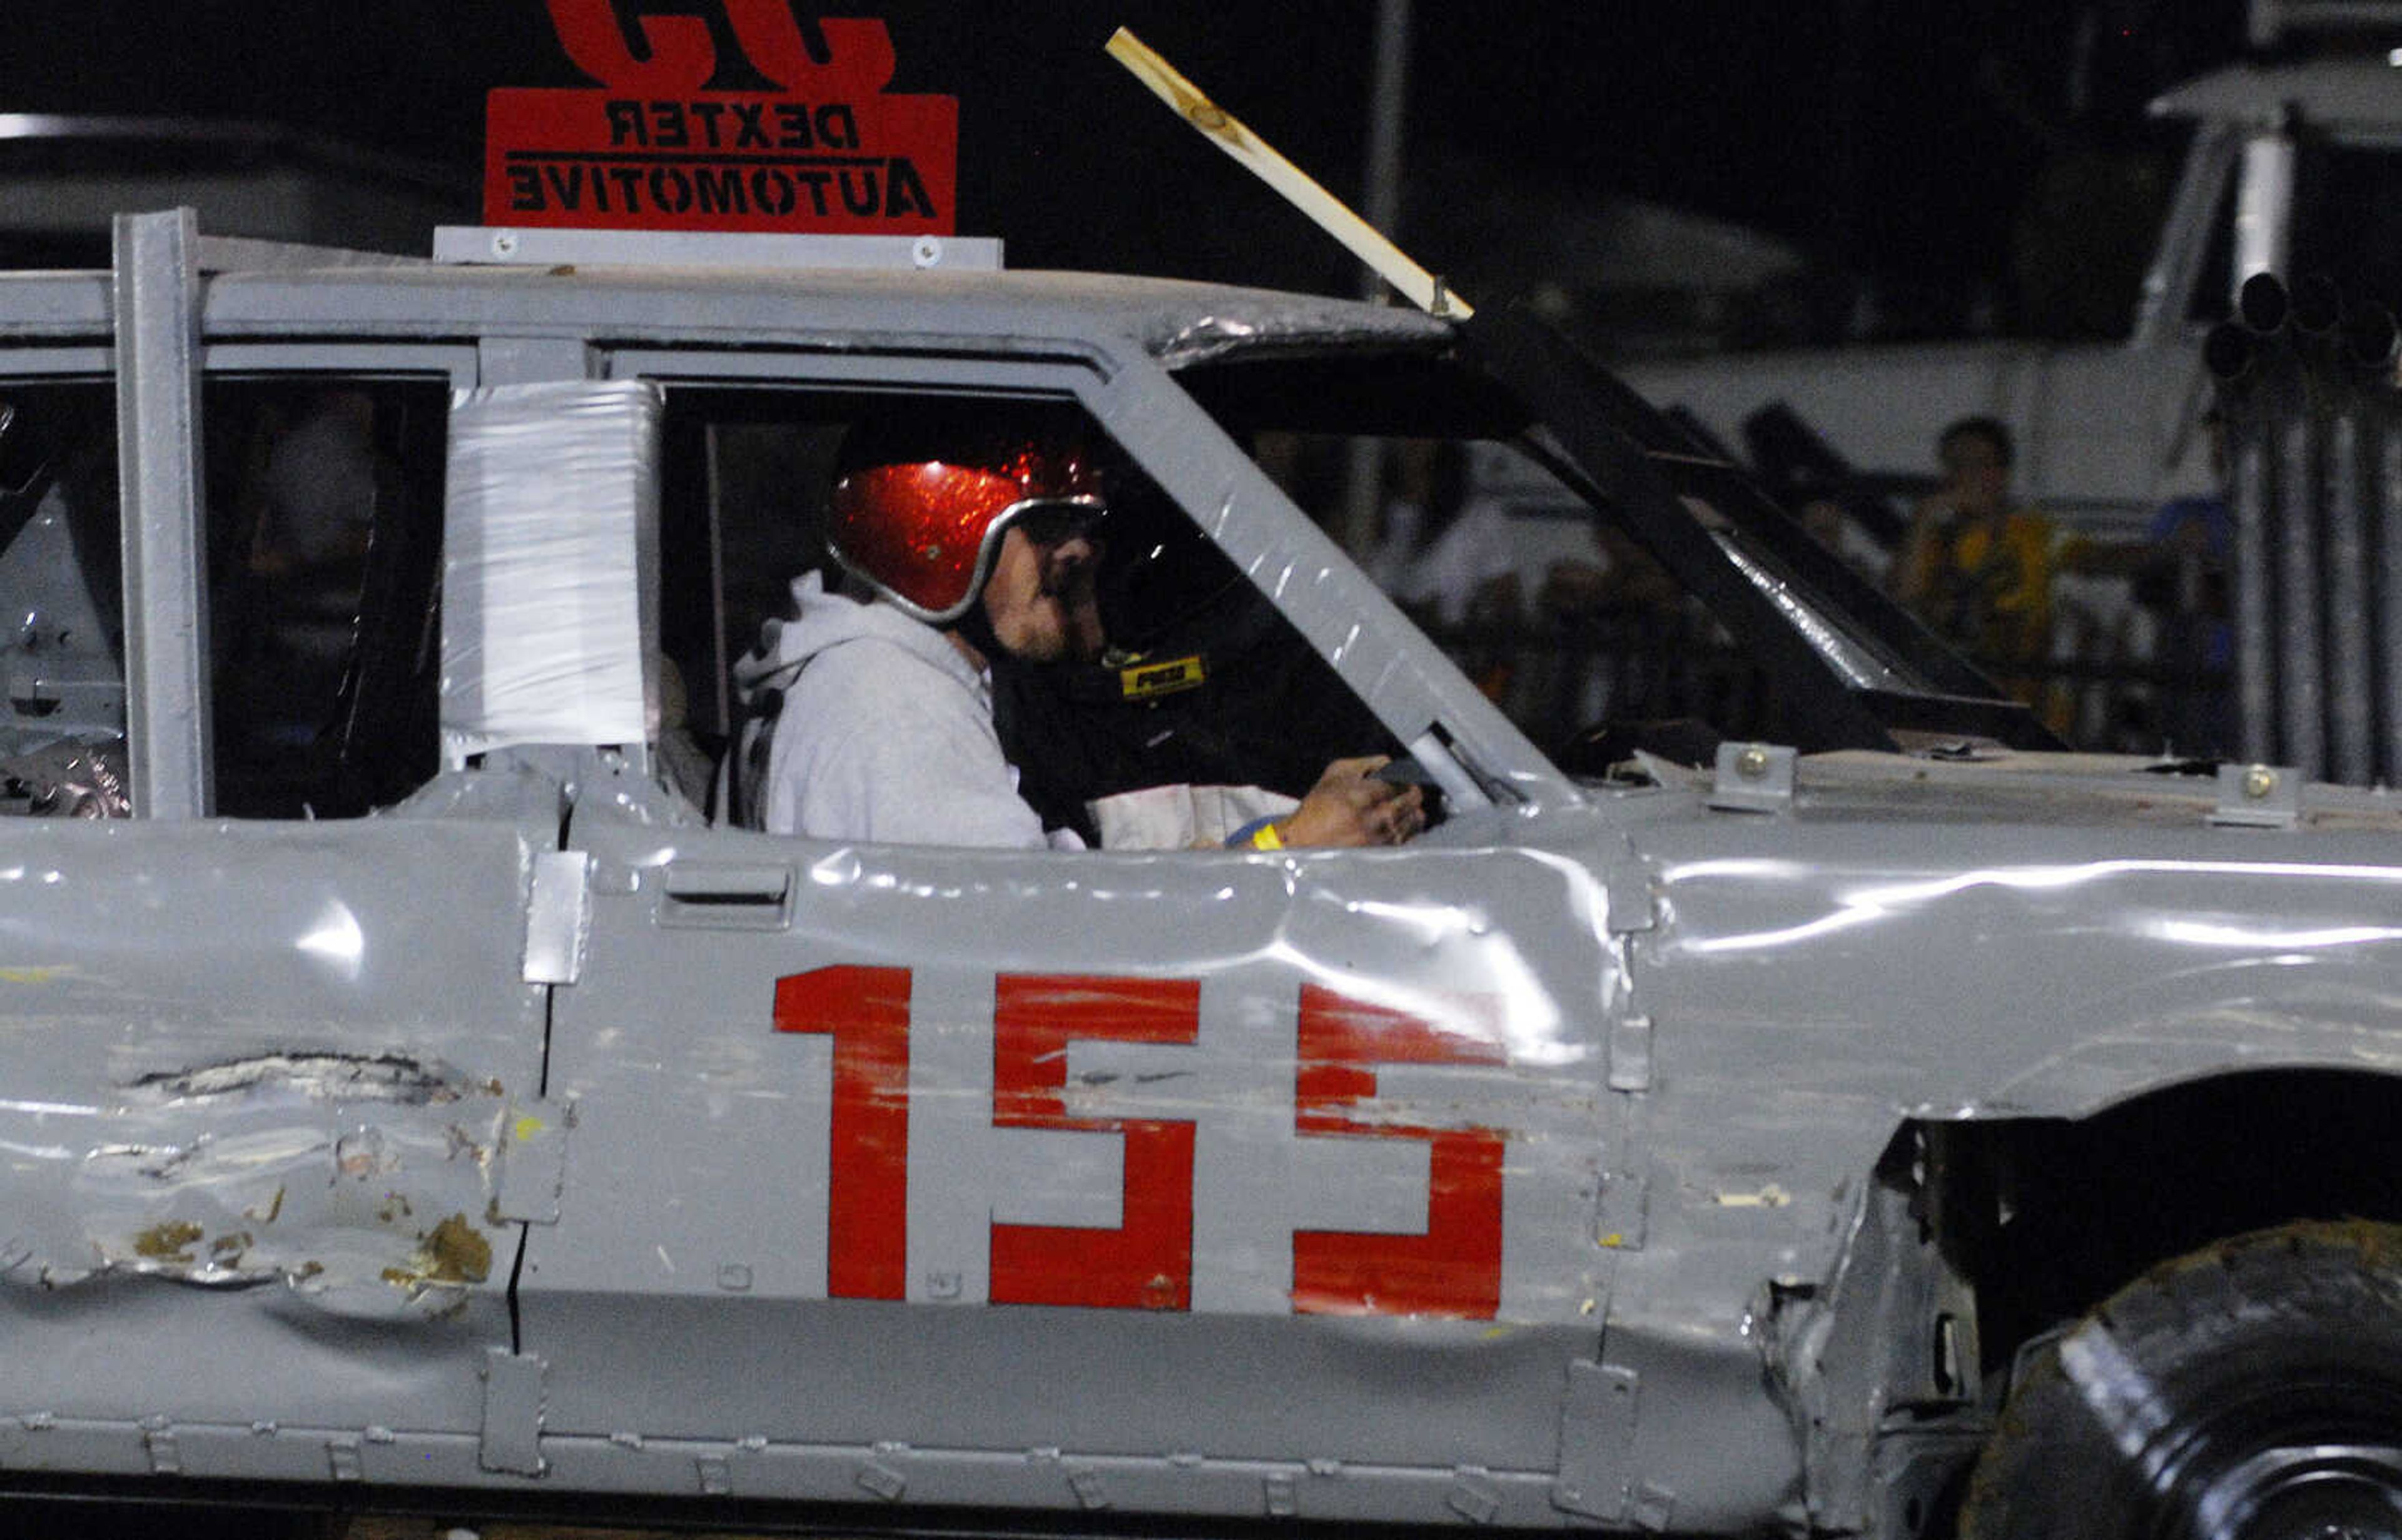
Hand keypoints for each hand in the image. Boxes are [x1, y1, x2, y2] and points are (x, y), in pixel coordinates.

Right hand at [1280, 755, 1425, 847]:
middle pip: (1414, 797)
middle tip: (1400, 790)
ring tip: (1396, 807)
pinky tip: (1395, 823)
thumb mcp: (1336, 772)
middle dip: (1409, 790)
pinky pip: (1411, 835)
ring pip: (1416, 817)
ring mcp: (1383, 837)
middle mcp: (1378, 818)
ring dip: (1409, 809)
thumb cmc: (1319, 806)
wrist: (1306, 841)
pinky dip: (1408, 827)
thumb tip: (1392, 763)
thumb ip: (1368, 763)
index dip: (1401, 776)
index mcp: (1365, 795)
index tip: (1397, 778)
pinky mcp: (1385, 852)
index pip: (1402, 780)